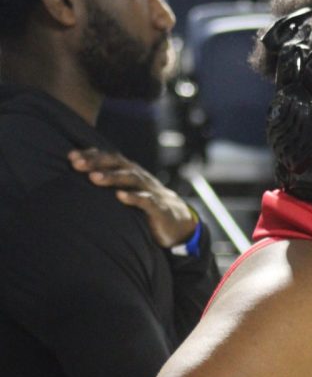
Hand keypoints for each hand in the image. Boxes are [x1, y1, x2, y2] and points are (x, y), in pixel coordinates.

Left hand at [69, 148, 197, 248]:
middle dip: (96, 162)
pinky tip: (120, 197)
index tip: (70, 157)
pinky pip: (146, 200)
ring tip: (94, 178)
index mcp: (129, 171)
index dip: (90, 155)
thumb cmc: (144, 204)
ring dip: (112, 177)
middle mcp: (139, 176)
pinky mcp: (159, 207)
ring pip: (130, 178)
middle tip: (77, 164)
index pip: (108, 158)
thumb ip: (108, 183)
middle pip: (117, 163)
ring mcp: (150, 190)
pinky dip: (133, 197)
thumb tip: (79, 179)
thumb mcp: (127, 191)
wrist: (177, 221)